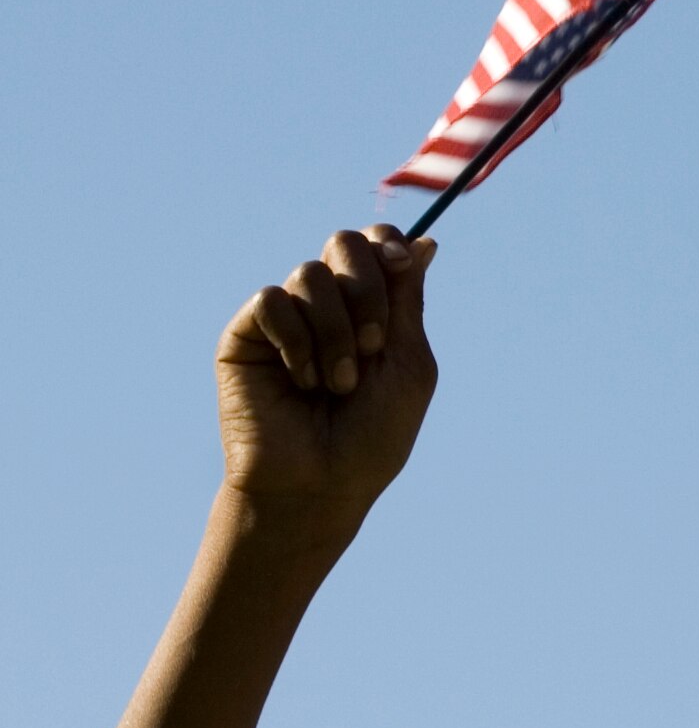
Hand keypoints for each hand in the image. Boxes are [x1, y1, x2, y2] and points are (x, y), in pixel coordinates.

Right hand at [216, 231, 436, 518]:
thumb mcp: (407, 364)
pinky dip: (296, 340)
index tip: (400, 263)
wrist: (319, 485)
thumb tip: (425, 242)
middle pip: (343, 244)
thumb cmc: (370, 436)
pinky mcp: (245, 336)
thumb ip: (408, 302)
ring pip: (310, 275)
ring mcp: (285, 319)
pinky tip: (300, 380)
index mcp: (371, 309)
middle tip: (373, 346)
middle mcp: (327, 306)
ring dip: (335, 332)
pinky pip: (271, 301)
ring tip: (336, 384)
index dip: (387, 243)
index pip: (376, 245)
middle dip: (366, 288)